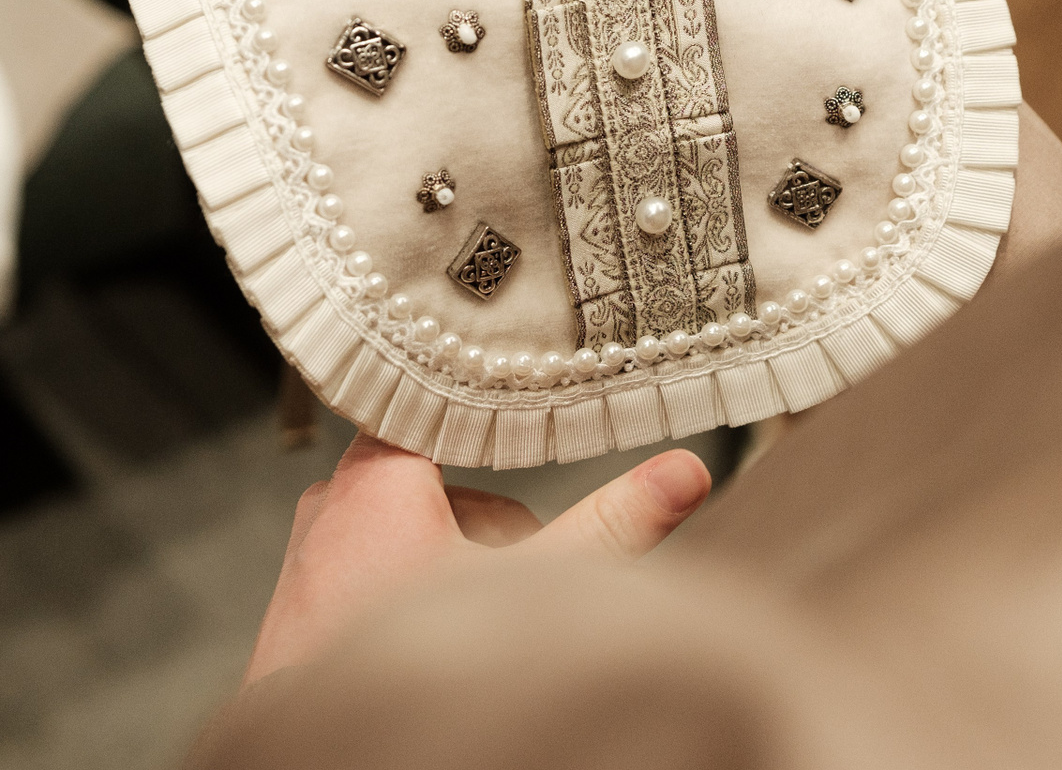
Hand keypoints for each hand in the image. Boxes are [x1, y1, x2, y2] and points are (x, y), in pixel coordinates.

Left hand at [245, 432, 709, 683]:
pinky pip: (381, 571)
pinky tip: (447, 639)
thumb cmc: (410, 676)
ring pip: (416, 529)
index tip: (544, 420)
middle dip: (496, 523)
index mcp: (374, 480)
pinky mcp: (309, 607)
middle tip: (529, 567)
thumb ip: (612, 525)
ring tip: (486, 617)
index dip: (502, 412)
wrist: (338, 766)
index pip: (444, 399)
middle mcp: (331, 508)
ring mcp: (314, 559)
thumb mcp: (537, 588)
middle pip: (446, 478)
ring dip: (462, 564)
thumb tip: (681, 474)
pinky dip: (420, 594)